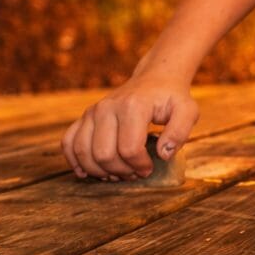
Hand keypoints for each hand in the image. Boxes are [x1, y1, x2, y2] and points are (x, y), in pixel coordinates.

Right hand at [61, 76, 198, 180]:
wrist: (155, 80)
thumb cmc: (171, 98)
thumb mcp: (187, 111)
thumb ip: (180, 132)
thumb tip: (162, 155)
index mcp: (133, 106)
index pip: (129, 149)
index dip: (140, 166)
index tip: (150, 168)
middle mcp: (107, 107)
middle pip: (104, 154)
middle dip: (120, 171)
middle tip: (135, 173)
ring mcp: (92, 112)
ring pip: (83, 152)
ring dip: (99, 171)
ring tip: (117, 173)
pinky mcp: (84, 117)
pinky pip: (68, 142)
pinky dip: (74, 160)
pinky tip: (85, 172)